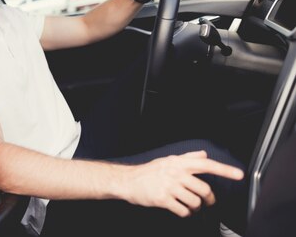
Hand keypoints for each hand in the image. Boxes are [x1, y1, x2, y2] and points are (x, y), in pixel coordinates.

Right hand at [122, 150, 243, 216]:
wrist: (128, 181)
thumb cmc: (149, 171)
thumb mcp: (168, 160)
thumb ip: (187, 157)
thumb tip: (203, 154)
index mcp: (179, 163)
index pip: (206, 164)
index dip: (224, 170)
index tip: (239, 175)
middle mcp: (175, 173)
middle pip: (204, 189)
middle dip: (209, 200)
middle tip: (207, 202)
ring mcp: (169, 186)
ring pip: (195, 202)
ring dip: (195, 208)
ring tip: (190, 206)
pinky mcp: (162, 199)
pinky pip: (183, 210)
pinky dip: (185, 214)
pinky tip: (182, 210)